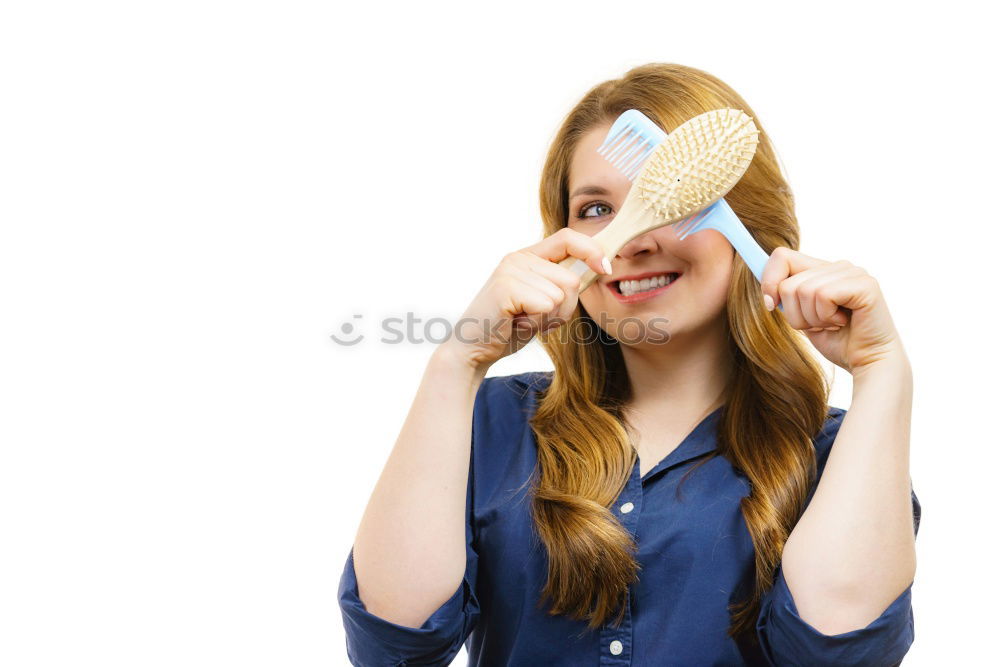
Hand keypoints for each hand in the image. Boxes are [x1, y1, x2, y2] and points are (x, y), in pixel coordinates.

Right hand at [438, 228, 609, 373]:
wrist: (474, 348)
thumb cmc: (510, 326)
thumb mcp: (542, 301)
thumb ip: (562, 285)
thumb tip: (600, 269)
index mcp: (528, 257)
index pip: (568, 238)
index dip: (592, 250)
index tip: (605, 269)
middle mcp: (519, 258)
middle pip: (571, 279)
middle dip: (564, 309)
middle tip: (536, 318)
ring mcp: (511, 271)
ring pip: (561, 296)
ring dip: (549, 319)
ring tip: (523, 320)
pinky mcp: (506, 288)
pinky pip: (546, 305)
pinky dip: (537, 323)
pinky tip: (516, 324)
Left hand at [760, 247, 905, 373]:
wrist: (867, 363)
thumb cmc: (837, 341)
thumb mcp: (802, 316)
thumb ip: (786, 296)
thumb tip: (765, 286)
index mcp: (822, 270)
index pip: (781, 256)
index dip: (769, 281)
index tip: (772, 306)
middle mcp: (838, 266)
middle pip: (788, 283)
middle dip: (795, 314)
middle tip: (819, 325)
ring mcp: (854, 273)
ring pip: (803, 290)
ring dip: (812, 318)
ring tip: (832, 324)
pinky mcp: (865, 285)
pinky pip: (823, 295)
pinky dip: (825, 316)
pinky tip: (842, 323)